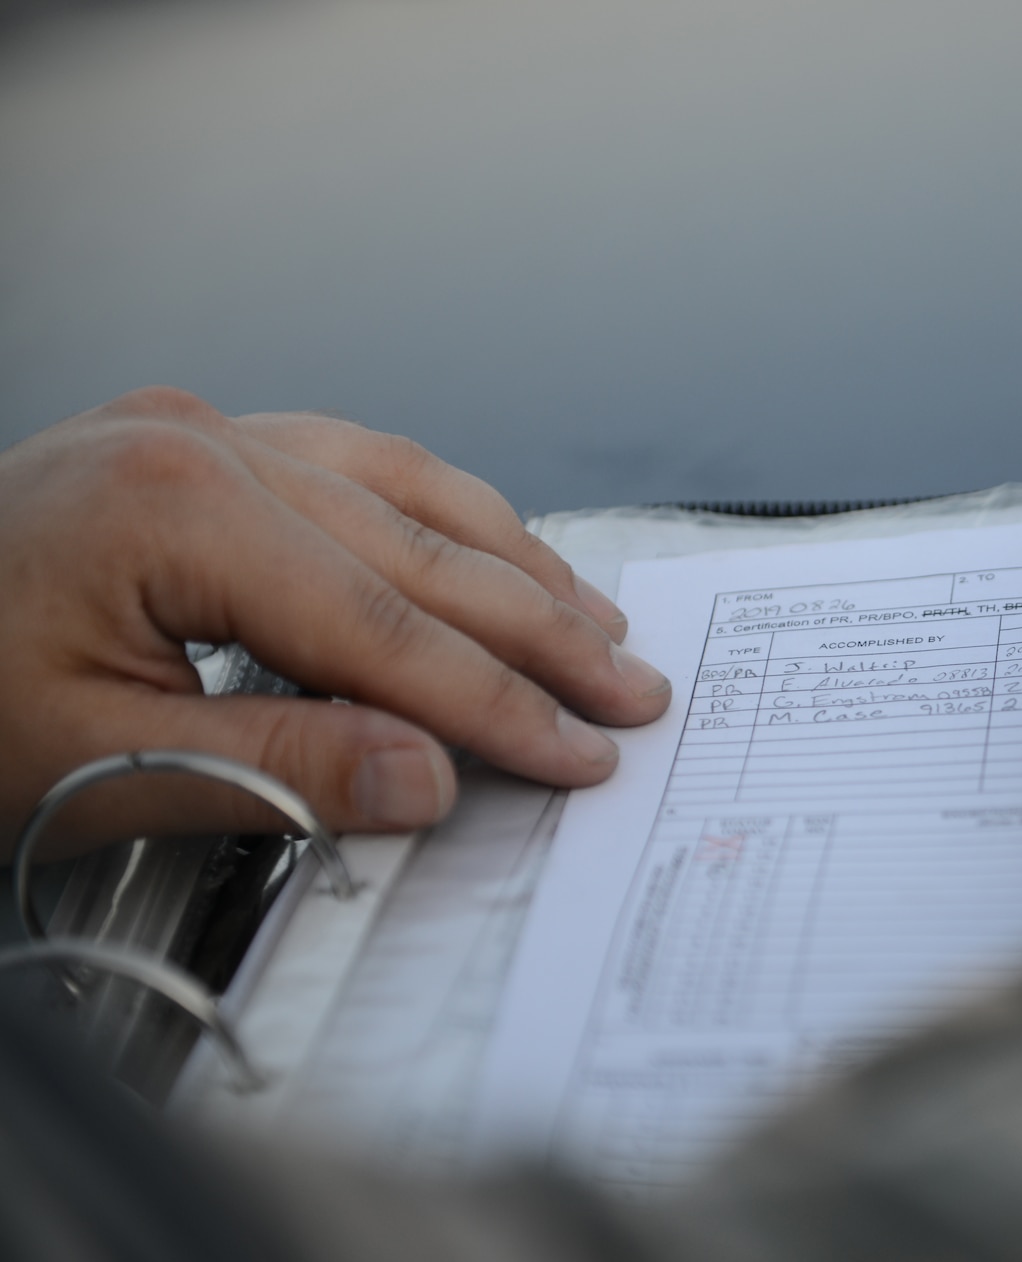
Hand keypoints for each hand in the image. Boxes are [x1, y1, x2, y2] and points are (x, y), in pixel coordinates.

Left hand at [0, 387, 672, 857]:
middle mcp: (203, 441)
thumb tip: (430, 775)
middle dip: (539, 631)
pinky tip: (490, 548)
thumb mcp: (91, 762)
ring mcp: (199, 426)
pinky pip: (355, 461)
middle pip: (420, 547)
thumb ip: (279, 767)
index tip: (585, 751)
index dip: (501, 702)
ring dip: (512, 560)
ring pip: (406, 486)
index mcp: (177, 506)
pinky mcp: (192, 438)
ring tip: (596, 622)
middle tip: (631, 690)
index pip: (387, 626)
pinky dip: (440, 514)